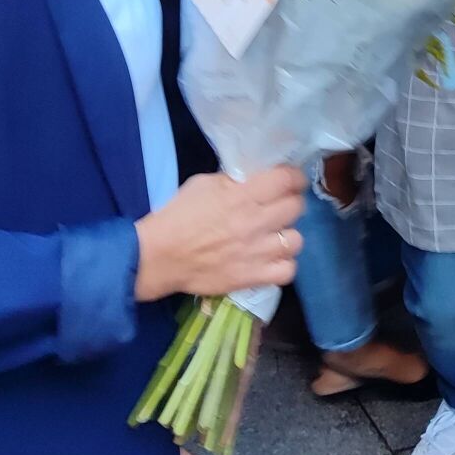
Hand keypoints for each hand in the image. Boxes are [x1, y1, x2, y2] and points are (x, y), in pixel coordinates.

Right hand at [134, 166, 307, 302]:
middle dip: (290, 203)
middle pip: (296, 207)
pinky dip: (283, 265)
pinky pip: (287, 271)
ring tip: (276, 236)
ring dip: (288, 236)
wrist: (158, 256)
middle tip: (280, 206)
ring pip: (296, 240)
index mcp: (242, 195)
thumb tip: (255, 179)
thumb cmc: (178, 215)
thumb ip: (234, 181)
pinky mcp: (252, 276)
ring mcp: (256, 251)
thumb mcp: (203, 184)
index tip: (291, 180)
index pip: (287, 179)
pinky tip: (273, 259)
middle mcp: (255, 222)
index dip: (294, 177)